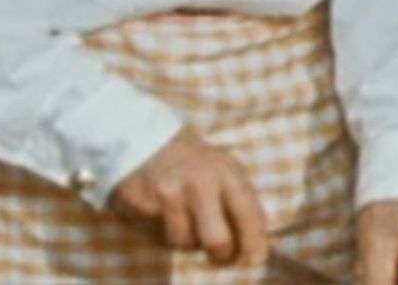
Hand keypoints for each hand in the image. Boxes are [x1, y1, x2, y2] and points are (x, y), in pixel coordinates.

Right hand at [108, 128, 268, 267]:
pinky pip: (159, 239)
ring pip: (185, 244)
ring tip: (187, 220)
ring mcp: (167, 198)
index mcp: (225, 173)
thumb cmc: (195, 162)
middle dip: (222, 256)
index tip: (256, 259)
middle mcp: (198, 185)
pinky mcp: (140, 209)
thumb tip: (256, 247)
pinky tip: (165, 216)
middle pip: (217, 241)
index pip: (246, 213)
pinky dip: (166, 235)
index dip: (254, 242)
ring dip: (190, 241)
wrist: (144, 139)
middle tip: (222, 256)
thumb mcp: (225, 169)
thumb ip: (241, 203)